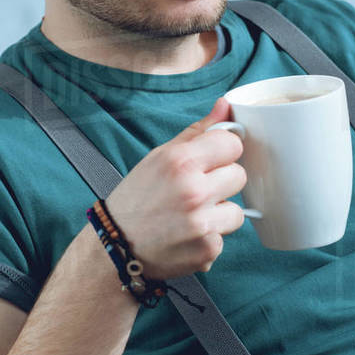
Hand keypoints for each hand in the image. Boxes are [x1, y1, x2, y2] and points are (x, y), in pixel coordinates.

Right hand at [103, 97, 247, 280]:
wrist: (116, 244)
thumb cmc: (138, 197)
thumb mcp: (160, 157)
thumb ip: (198, 132)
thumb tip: (226, 106)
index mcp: (180, 161)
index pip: (233, 144)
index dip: (223, 152)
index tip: (211, 161)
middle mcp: (193, 191)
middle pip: (239, 176)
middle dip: (222, 183)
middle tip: (196, 191)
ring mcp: (201, 223)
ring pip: (237, 211)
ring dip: (219, 213)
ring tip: (192, 216)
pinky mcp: (207, 249)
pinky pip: (225, 237)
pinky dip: (210, 237)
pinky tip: (187, 235)